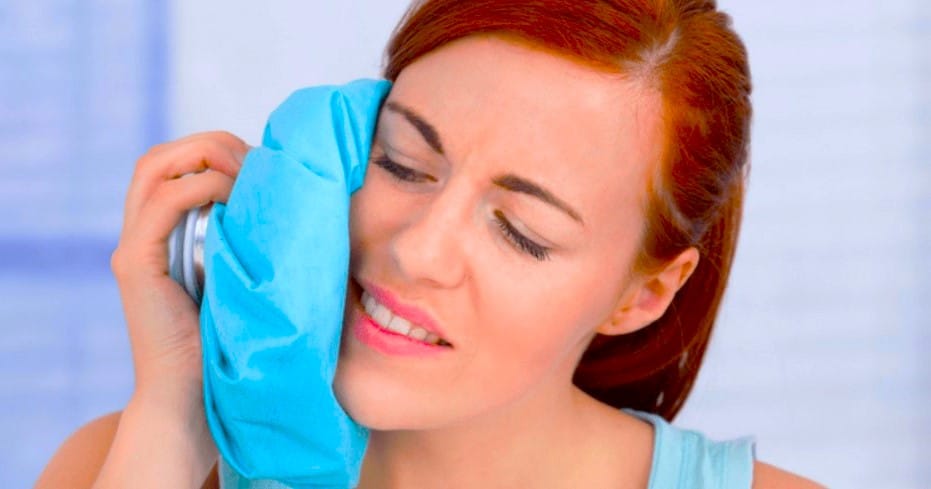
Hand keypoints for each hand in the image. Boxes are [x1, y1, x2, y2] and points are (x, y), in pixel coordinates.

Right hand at [110, 131, 247, 411]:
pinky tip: (234, 197)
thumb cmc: (230, 343)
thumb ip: (248, 240)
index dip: (217, 150)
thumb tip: (293, 203)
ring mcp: (133, 247)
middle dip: (211, 144)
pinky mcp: (135, 266)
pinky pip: (162, 205)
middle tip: (256, 159)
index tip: (264, 164)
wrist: (195, 399)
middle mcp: (142, 234)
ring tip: (246, 172)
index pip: (176, 165)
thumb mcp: (242, 277)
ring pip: (153, 168)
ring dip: (205, 156)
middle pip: (160, 157)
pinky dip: (199, 187)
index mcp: (164, 234)